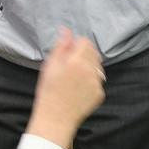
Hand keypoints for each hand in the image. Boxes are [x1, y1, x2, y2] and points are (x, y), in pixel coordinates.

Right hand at [26, 28, 105, 148]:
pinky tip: (79, 90)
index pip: (85, 42)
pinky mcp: (100, 94)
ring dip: (89, 68)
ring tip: (75, 79)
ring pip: (97, 67)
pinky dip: (91, 82)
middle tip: (71, 66)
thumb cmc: (48, 91)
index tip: (69, 54)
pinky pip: (97, 82)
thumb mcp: (50, 66)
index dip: (77, 45)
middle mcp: (90, 70)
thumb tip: (66, 30)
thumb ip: (61, 46)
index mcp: (77, 61)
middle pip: (94, 53)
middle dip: (84, 55)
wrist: (55, 118)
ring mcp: (97, 83)